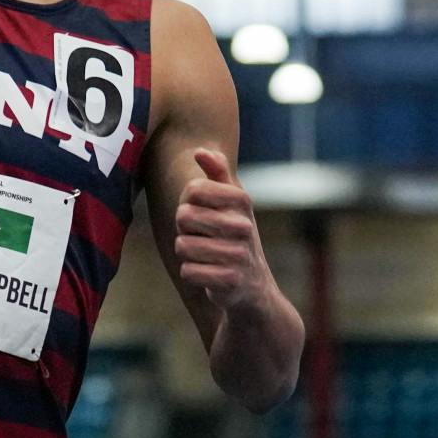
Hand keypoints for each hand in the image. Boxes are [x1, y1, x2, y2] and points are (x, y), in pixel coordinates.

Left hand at [173, 148, 273, 314]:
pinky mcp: (231, 282)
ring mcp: (239, 255)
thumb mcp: (231, 202)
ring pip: (182, 245)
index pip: (194, 189)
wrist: (254, 286)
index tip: (201, 210)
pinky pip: (188, 271)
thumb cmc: (235, 236)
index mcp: (242, 202)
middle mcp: (244, 227)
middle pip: (184, 216)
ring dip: (187, 252)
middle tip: (202, 236)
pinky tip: (207, 274)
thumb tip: (199, 150)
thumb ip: (217, 173)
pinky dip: (191, 273)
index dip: (187, 202)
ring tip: (205, 255)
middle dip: (185, 229)